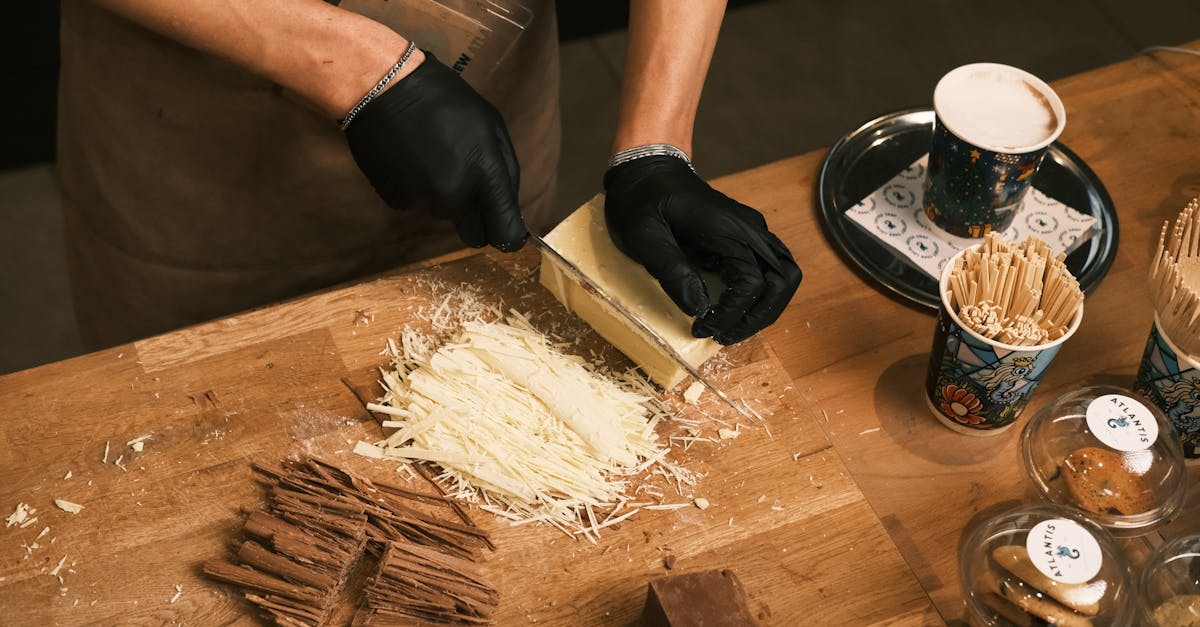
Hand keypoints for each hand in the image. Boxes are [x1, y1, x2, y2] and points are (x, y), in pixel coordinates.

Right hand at [344, 54, 526, 251]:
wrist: (383, 88)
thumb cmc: (445, 99)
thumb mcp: (492, 125)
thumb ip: (505, 170)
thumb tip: (509, 206)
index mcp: (484, 178)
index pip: (505, 234)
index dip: (509, 236)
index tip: (506, 227)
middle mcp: (454, 198)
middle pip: (474, 234)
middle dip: (477, 220)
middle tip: (467, 186)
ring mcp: (422, 202)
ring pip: (444, 216)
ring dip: (445, 197)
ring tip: (433, 157)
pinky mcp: (395, 201)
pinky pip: (417, 205)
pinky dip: (418, 189)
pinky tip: (411, 159)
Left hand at [603, 155, 800, 344]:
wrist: (647, 168)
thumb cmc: (641, 199)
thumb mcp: (643, 236)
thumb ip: (671, 270)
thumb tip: (698, 308)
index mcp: (726, 228)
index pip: (752, 282)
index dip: (732, 313)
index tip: (702, 327)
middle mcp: (748, 227)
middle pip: (782, 280)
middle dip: (757, 317)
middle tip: (723, 335)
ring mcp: (751, 230)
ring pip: (784, 275)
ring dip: (765, 309)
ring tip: (732, 327)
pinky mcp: (746, 236)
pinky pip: (770, 269)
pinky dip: (761, 295)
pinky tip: (734, 308)